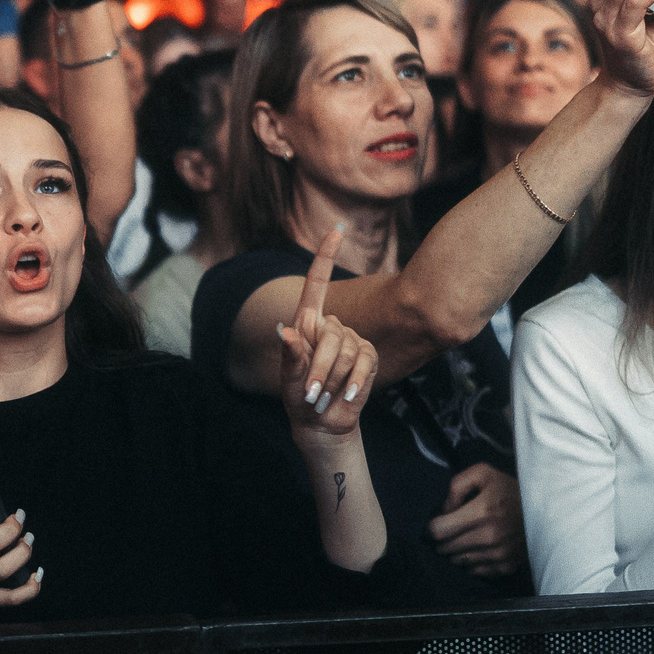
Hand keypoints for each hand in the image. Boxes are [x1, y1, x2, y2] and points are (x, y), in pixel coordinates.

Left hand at [276, 227, 376, 435]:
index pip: (316, 284)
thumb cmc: (300, 396)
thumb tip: (285, 332)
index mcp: (308, 323)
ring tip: (324, 394)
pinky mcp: (368, 358)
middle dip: (320, 366)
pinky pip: (364, 364)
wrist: (323, 421)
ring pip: (347, 351)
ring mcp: (353, 341)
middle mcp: (331, 327)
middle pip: (331, 334)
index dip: (325, 257)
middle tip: (311, 391)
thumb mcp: (289, 378)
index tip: (335, 231)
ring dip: (333, 378)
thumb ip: (290, 356)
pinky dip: (354, 383)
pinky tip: (347, 396)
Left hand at [429, 464, 524, 576]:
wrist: (549, 510)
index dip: (431, 527)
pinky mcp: (506, 566)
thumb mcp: (483, 473)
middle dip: (442, 540)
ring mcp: (499, 554)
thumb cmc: (511, 489)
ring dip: (456, 551)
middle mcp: (489, 536)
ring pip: (458, 561)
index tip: (436, 523)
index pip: (438, 531)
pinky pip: (475, 571)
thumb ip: (456, 486)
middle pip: (445, 549)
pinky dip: (471, 561)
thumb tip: (444, 510)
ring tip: (465, 538)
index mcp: (482, 511)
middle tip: (450, 530)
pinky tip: (478, 548)